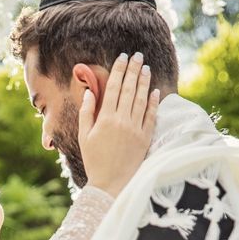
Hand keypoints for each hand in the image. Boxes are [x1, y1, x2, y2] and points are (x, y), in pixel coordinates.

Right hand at [79, 52, 159, 197]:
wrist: (110, 184)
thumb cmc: (94, 160)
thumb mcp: (83, 136)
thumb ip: (86, 113)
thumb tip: (90, 93)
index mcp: (105, 118)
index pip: (113, 88)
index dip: (119, 71)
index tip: (122, 58)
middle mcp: (122, 121)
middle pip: (129, 89)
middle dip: (133, 70)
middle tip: (138, 55)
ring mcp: (135, 129)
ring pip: (142, 100)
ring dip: (144, 82)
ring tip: (146, 68)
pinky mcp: (145, 139)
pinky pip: (151, 117)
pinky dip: (153, 103)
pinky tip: (155, 92)